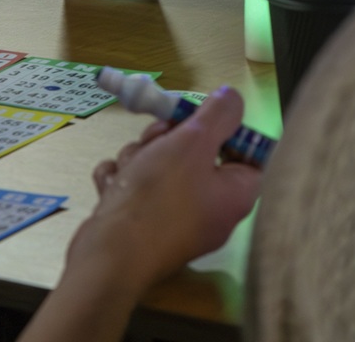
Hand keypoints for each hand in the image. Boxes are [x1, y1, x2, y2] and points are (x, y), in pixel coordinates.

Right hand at [18, 87, 261, 341]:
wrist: (109, 255)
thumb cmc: (158, 198)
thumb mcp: (193, 141)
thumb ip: (218, 114)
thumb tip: (231, 98)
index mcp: (236, 194)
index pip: (246, 150)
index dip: (221, 127)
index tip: (196, 116)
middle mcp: (212, 210)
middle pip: (196, 154)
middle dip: (167, 139)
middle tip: (156, 140)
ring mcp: (176, 222)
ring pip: (160, 167)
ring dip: (138, 158)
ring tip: (129, 170)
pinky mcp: (145, 228)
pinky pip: (137, 190)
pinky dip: (122, 182)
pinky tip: (113, 187)